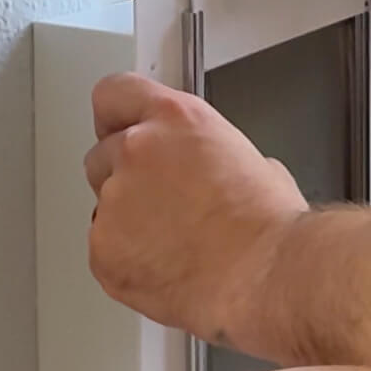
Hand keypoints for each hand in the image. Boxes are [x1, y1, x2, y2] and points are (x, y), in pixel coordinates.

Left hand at [85, 74, 306, 346]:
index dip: (117, 116)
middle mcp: (137, 150)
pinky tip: (164, 268)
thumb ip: (209, 153)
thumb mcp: (251, 160)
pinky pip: (102, 250)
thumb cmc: (268, 227)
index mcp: (175, 118)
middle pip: (102, 154)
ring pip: (102, 206)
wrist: (264, 277)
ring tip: (173, 244)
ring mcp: (115, 200)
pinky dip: (125, 260)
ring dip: (126, 221)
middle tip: (160, 203)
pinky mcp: (102, 248)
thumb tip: (211, 170)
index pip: (115, 93)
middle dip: (123, 176)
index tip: (119, 128)